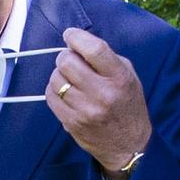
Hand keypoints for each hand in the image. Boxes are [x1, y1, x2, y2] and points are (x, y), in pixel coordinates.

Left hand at [46, 28, 151, 176]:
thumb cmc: (127, 104)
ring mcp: (85, 110)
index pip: (94, 49)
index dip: (77, 37)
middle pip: (68, 62)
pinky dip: (54, 90)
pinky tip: (65, 92)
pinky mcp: (72, 122)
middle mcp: (103, 94)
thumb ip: (105, 58)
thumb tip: (77, 43)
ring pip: (56, 79)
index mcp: (120, 78)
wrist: (129, 145)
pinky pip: (50, 97)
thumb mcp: (128, 76)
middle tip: (71, 60)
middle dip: (65, 56)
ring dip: (59, 74)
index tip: (70, 35)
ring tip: (70, 79)